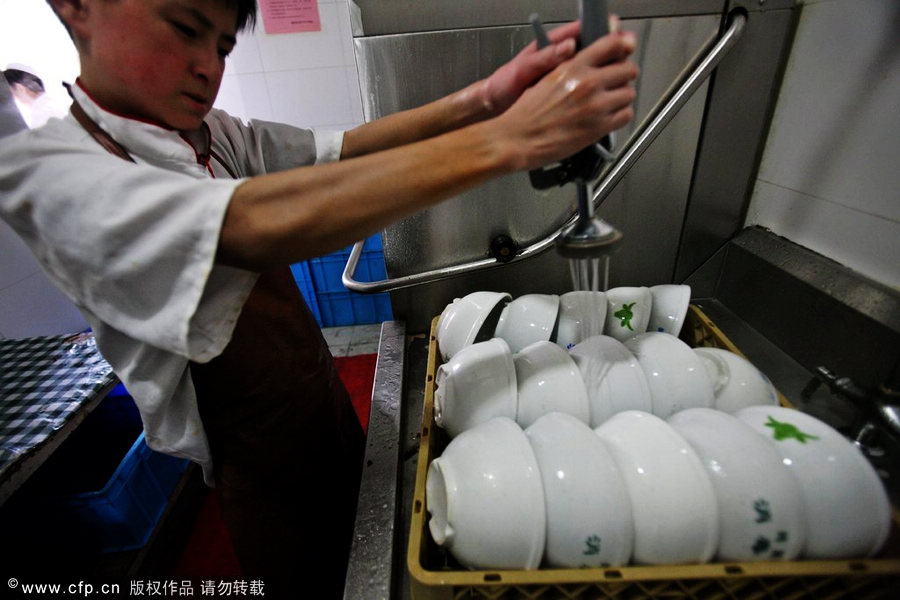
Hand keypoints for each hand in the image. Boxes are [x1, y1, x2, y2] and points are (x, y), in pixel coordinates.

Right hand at [492, 28, 638, 170]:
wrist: (517, 138)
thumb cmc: (526, 113)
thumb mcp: (547, 77)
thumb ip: (571, 67)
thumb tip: (589, 62)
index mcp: (573, 66)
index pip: (612, 44)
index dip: (623, 46)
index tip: (625, 50)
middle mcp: (588, 83)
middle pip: (628, 70)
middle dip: (624, 75)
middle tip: (617, 81)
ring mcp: (595, 106)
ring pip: (629, 94)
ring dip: (622, 97)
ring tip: (611, 102)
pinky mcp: (598, 128)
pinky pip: (626, 116)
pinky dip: (621, 116)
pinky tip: (610, 116)